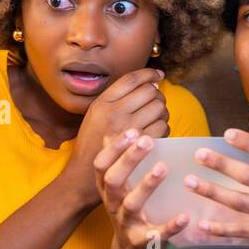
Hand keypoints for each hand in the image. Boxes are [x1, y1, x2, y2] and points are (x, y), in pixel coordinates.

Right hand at [64, 69, 169, 203]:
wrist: (84, 175)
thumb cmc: (93, 143)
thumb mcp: (95, 115)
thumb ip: (115, 99)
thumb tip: (147, 84)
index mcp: (103, 103)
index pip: (131, 79)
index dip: (148, 74)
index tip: (158, 75)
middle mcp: (114, 113)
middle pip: (149, 92)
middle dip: (157, 95)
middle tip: (156, 102)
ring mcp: (128, 129)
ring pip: (159, 109)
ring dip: (162, 112)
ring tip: (156, 118)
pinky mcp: (139, 145)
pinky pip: (163, 128)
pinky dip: (164, 128)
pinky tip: (156, 132)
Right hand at [93, 128, 189, 248]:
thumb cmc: (129, 215)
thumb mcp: (119, 191)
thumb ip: (117, 164)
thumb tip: (112, 133)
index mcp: (108, 191)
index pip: (101, 165)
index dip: (113, 148)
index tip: (131, 131)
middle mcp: (114, 206)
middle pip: (113, 180)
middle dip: (128, 159)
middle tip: (147, 140)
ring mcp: (127, 225)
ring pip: (131, 205)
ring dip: (146, 185)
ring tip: (163, 167)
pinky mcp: (144, 243)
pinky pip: (157, 234)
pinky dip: (171, 226)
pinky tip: (185, 216)